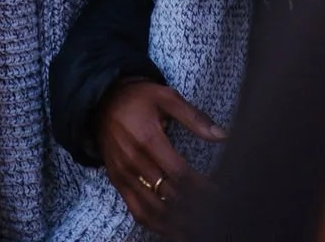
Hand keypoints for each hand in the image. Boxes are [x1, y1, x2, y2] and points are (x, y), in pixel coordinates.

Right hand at [94, 78, 226, 237]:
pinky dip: (157, 225)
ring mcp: (124, 174)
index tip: (220, 196)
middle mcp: (134, 161)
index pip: (180, 174)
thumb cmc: (137, 98)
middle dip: (194, 208)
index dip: (202, 189)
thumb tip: (222, 135)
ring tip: (199, 227)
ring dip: (178, 222)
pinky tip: (174, 229)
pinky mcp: (118, 182)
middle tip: (214, 214)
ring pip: (154, 209)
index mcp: (148, 139)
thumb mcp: (165, 97)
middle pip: (168, 195)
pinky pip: (138, 211)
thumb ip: (194, 117)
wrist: (101, 101)